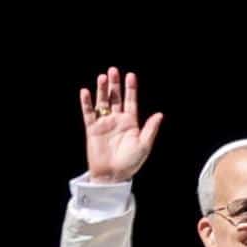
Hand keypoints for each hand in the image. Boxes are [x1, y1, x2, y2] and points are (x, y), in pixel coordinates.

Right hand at [80, 67, 163, 182]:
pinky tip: (86, 92)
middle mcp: (117, 120)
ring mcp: (104, 123)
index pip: (130, 101)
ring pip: (102, 102)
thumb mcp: (144, 145)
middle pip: (115, 98)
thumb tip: (160, 114)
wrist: (113, 175)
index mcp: (131, 122)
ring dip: (102, 90)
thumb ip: (150, 129)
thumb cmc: (130, 162)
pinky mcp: (92, 129)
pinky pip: (88, 113)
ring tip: (102, 77)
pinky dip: (86, 103)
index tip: (130, 75)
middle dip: (115, 84)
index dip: (130, 88)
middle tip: (113, 70)